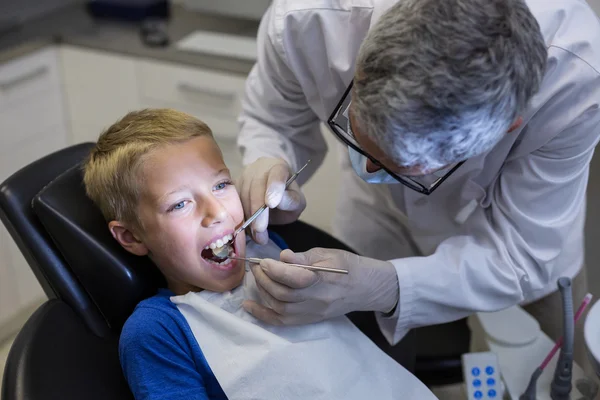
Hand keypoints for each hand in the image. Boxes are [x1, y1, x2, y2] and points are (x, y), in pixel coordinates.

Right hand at [238, 157, 305, 243]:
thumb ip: (292, 201)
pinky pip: (233, 202)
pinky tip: (248, 230)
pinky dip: (240, 218)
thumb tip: (279, 201)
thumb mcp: (296, 201)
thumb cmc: (286, 197)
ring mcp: (244, 175)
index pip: (277, 173)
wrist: (272, 193)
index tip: (271, 203)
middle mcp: (260, 167)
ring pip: (243, 196)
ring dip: (249, 218)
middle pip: (256, 187)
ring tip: (258, 236)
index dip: (274, 187)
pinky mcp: (233, 186)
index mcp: (279, 167)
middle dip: (257, 211)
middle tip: (261, 230)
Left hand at [243, 247, 398, 324]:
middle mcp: (318, 299)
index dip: (274, 270)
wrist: (365, 287)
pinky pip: (283, 322)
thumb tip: (282, 257)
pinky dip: (264, 315)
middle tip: (257, 267)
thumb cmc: (347, 266)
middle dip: (264, 280)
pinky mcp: (310, 320)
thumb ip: (302, 258)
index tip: (263, 261)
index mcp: (324, 279)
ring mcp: (314, 312)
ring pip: (280, 308)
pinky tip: (250, 306)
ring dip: (263, 293)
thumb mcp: (327, 254)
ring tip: (257, 279)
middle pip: (283, 294)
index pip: (294, 278)